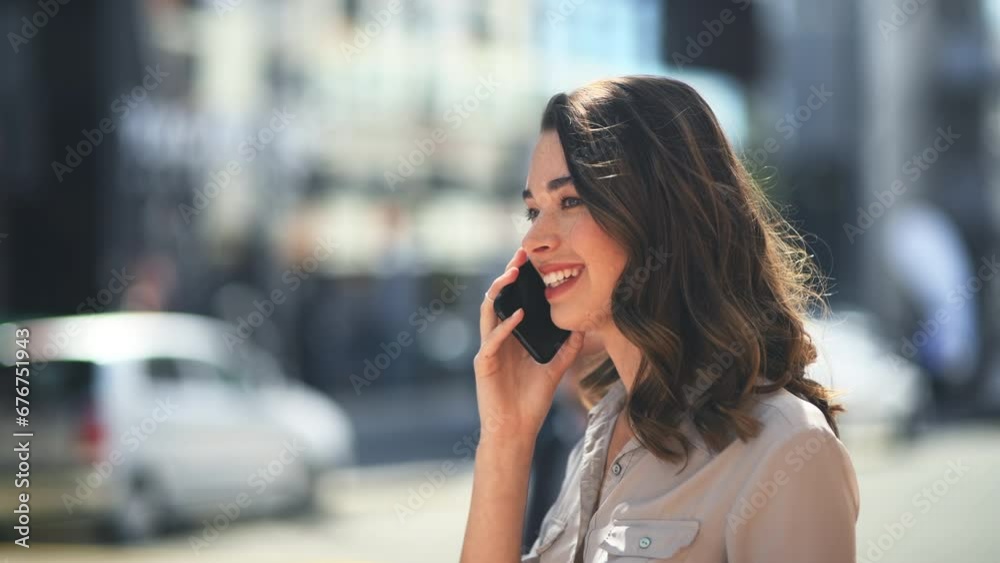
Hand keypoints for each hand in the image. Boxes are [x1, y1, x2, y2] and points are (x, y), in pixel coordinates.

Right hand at [473, 247, 584, 443]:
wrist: (516, 430)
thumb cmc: (531, 402)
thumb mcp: (555, 370)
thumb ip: (566, 349)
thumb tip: (583, 328)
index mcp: (511, 337)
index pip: (513, 299)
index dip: (519, 279)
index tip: (531, 259)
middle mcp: (498, 338)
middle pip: (499, 298)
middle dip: (507, 274)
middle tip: (520, 255)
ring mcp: (489, 349)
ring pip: (488, 311)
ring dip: (499, 291)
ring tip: (512, 274)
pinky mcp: (484, 364)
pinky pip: (492, 339)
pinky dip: (504, 326)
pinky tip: (518, 315)